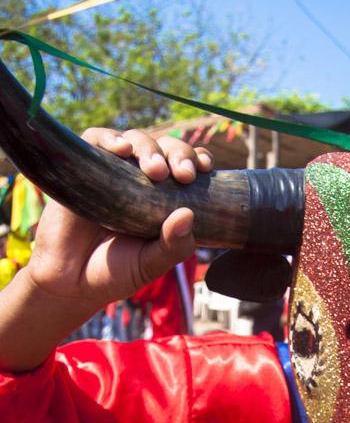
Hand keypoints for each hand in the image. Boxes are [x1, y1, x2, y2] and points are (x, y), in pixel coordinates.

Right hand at [26, 129, 212, 311]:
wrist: (70, 284)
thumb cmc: (115, 273)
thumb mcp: (151, 264)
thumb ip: (173, 246)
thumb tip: (187, 214)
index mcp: (164, 198)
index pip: (186, 166)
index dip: (197, 159)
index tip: (205, 168)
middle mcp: (140, 180)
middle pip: (164, 148)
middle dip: (179, 153)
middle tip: (184, 174)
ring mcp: (111, 172)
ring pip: (135, 140)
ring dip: (149, 148)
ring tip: (156, 170)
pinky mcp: (82, 169)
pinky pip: (95, 140)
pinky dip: (110, 138)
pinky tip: (122, 149)